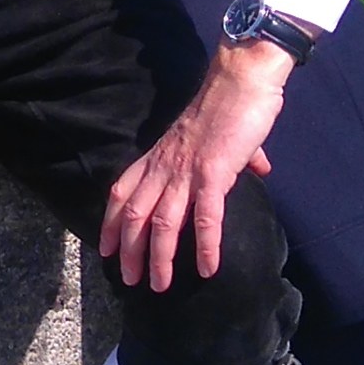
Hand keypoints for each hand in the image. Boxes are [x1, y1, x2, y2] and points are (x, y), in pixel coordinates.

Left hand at [99, 42, 287, 291]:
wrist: (242, 79)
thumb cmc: (232, 103)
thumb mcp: (216, 134)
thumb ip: (233, 156)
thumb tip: (258, 166)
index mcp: (160, 155)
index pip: (121, 191)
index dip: (109, 222)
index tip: (105, 249)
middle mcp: (165, 166)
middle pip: (134, 215)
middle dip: (128, 251)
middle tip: (129, 280)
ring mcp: (186, 171)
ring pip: (162, 224)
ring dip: (158, 258)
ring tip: (158, 285)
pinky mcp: (213, 174)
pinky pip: (206, 218)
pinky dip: (206, 246)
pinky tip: (209, 269)